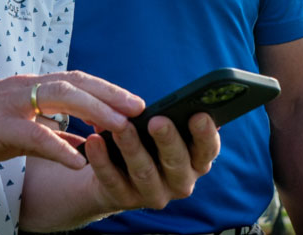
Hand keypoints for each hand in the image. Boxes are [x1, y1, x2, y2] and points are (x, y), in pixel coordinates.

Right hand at [0, 72, 143, 168]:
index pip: (77, 81)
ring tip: (120, 128)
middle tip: (140, 109)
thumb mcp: (19, 127)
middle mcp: (25, 88)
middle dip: (111, 95)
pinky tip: (79, 161)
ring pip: (61, 98)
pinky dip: (60, 146)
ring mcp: (12, 103)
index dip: (108, 90)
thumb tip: (82, 142)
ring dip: (95, 112)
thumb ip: (49, 130)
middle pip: (76, 83)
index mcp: (31, 86)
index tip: (136, 102)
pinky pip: (35, 134)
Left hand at [83, 112, 219, 211]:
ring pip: (144, 171)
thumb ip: (170, 118)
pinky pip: (113, 180)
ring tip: (121, 127)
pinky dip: (102, 160)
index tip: (198, 115)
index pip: (208, 149)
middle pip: (176, 162)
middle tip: (157, 121)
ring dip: (132, 147)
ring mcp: (153, 194)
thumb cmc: (147, 142)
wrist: (114, 174)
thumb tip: (175, 102)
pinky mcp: (124, 200)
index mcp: (196, 161)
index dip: (205, 134)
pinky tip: (94, 141)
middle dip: (167, 140)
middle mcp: (180, 182)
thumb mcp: (161, 130)